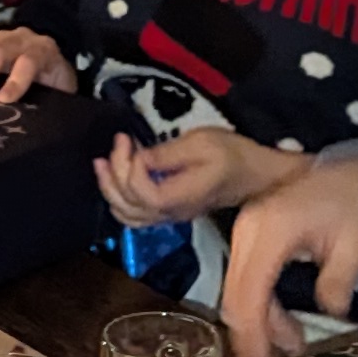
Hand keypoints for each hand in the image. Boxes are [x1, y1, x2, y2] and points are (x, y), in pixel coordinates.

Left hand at [98, 125, 277, 225]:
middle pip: (127, 206)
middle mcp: (171, 213)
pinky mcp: (168, 212)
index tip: (132, 140)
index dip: (129, 168)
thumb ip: (167, 154)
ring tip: (103, 161)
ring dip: (110, 189)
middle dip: (113, 175)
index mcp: (181, 196)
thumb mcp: (202, 143)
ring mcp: (168, 216)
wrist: (254, 175)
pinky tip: (117, 176)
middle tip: (117, 143)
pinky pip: (134, 215)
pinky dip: (118, 198)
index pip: (142, 192)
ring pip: (126, 215)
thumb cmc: (233, 155)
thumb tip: (139, 157)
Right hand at [220, 149, 357, 356]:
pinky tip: (285, 324)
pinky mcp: (250, 239)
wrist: (353, 169)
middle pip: (234, 297)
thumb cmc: (357, 202)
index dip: (252, 336)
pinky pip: (246, 281)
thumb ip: (338, 282)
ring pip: (237, 293)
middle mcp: (247, 232)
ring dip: (260, 324)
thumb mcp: (357, 245)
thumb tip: (330, 314)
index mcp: (270, 230)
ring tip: (292, 346)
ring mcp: (245, 234)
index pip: (248, 293)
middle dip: (251, 337)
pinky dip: (262, 307)